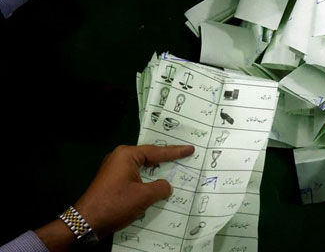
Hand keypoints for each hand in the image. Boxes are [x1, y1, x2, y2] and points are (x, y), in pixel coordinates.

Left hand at [75, 144, 194, 237]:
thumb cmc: (115, 204)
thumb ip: (161, 188)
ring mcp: (113, 169)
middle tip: (183, 153)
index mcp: (127, 155)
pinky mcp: (111, 181)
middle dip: (165, 157)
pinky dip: (146, 177)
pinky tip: (155, 182)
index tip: (190, 149)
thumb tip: (166, 186)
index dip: (175, 152)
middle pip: (148, 156)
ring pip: (141, 166)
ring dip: (155, 169)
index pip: (157, 152)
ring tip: (172, 165)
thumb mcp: (143, 196)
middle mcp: (119, 157)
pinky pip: (134, 174)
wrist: (86, 222)